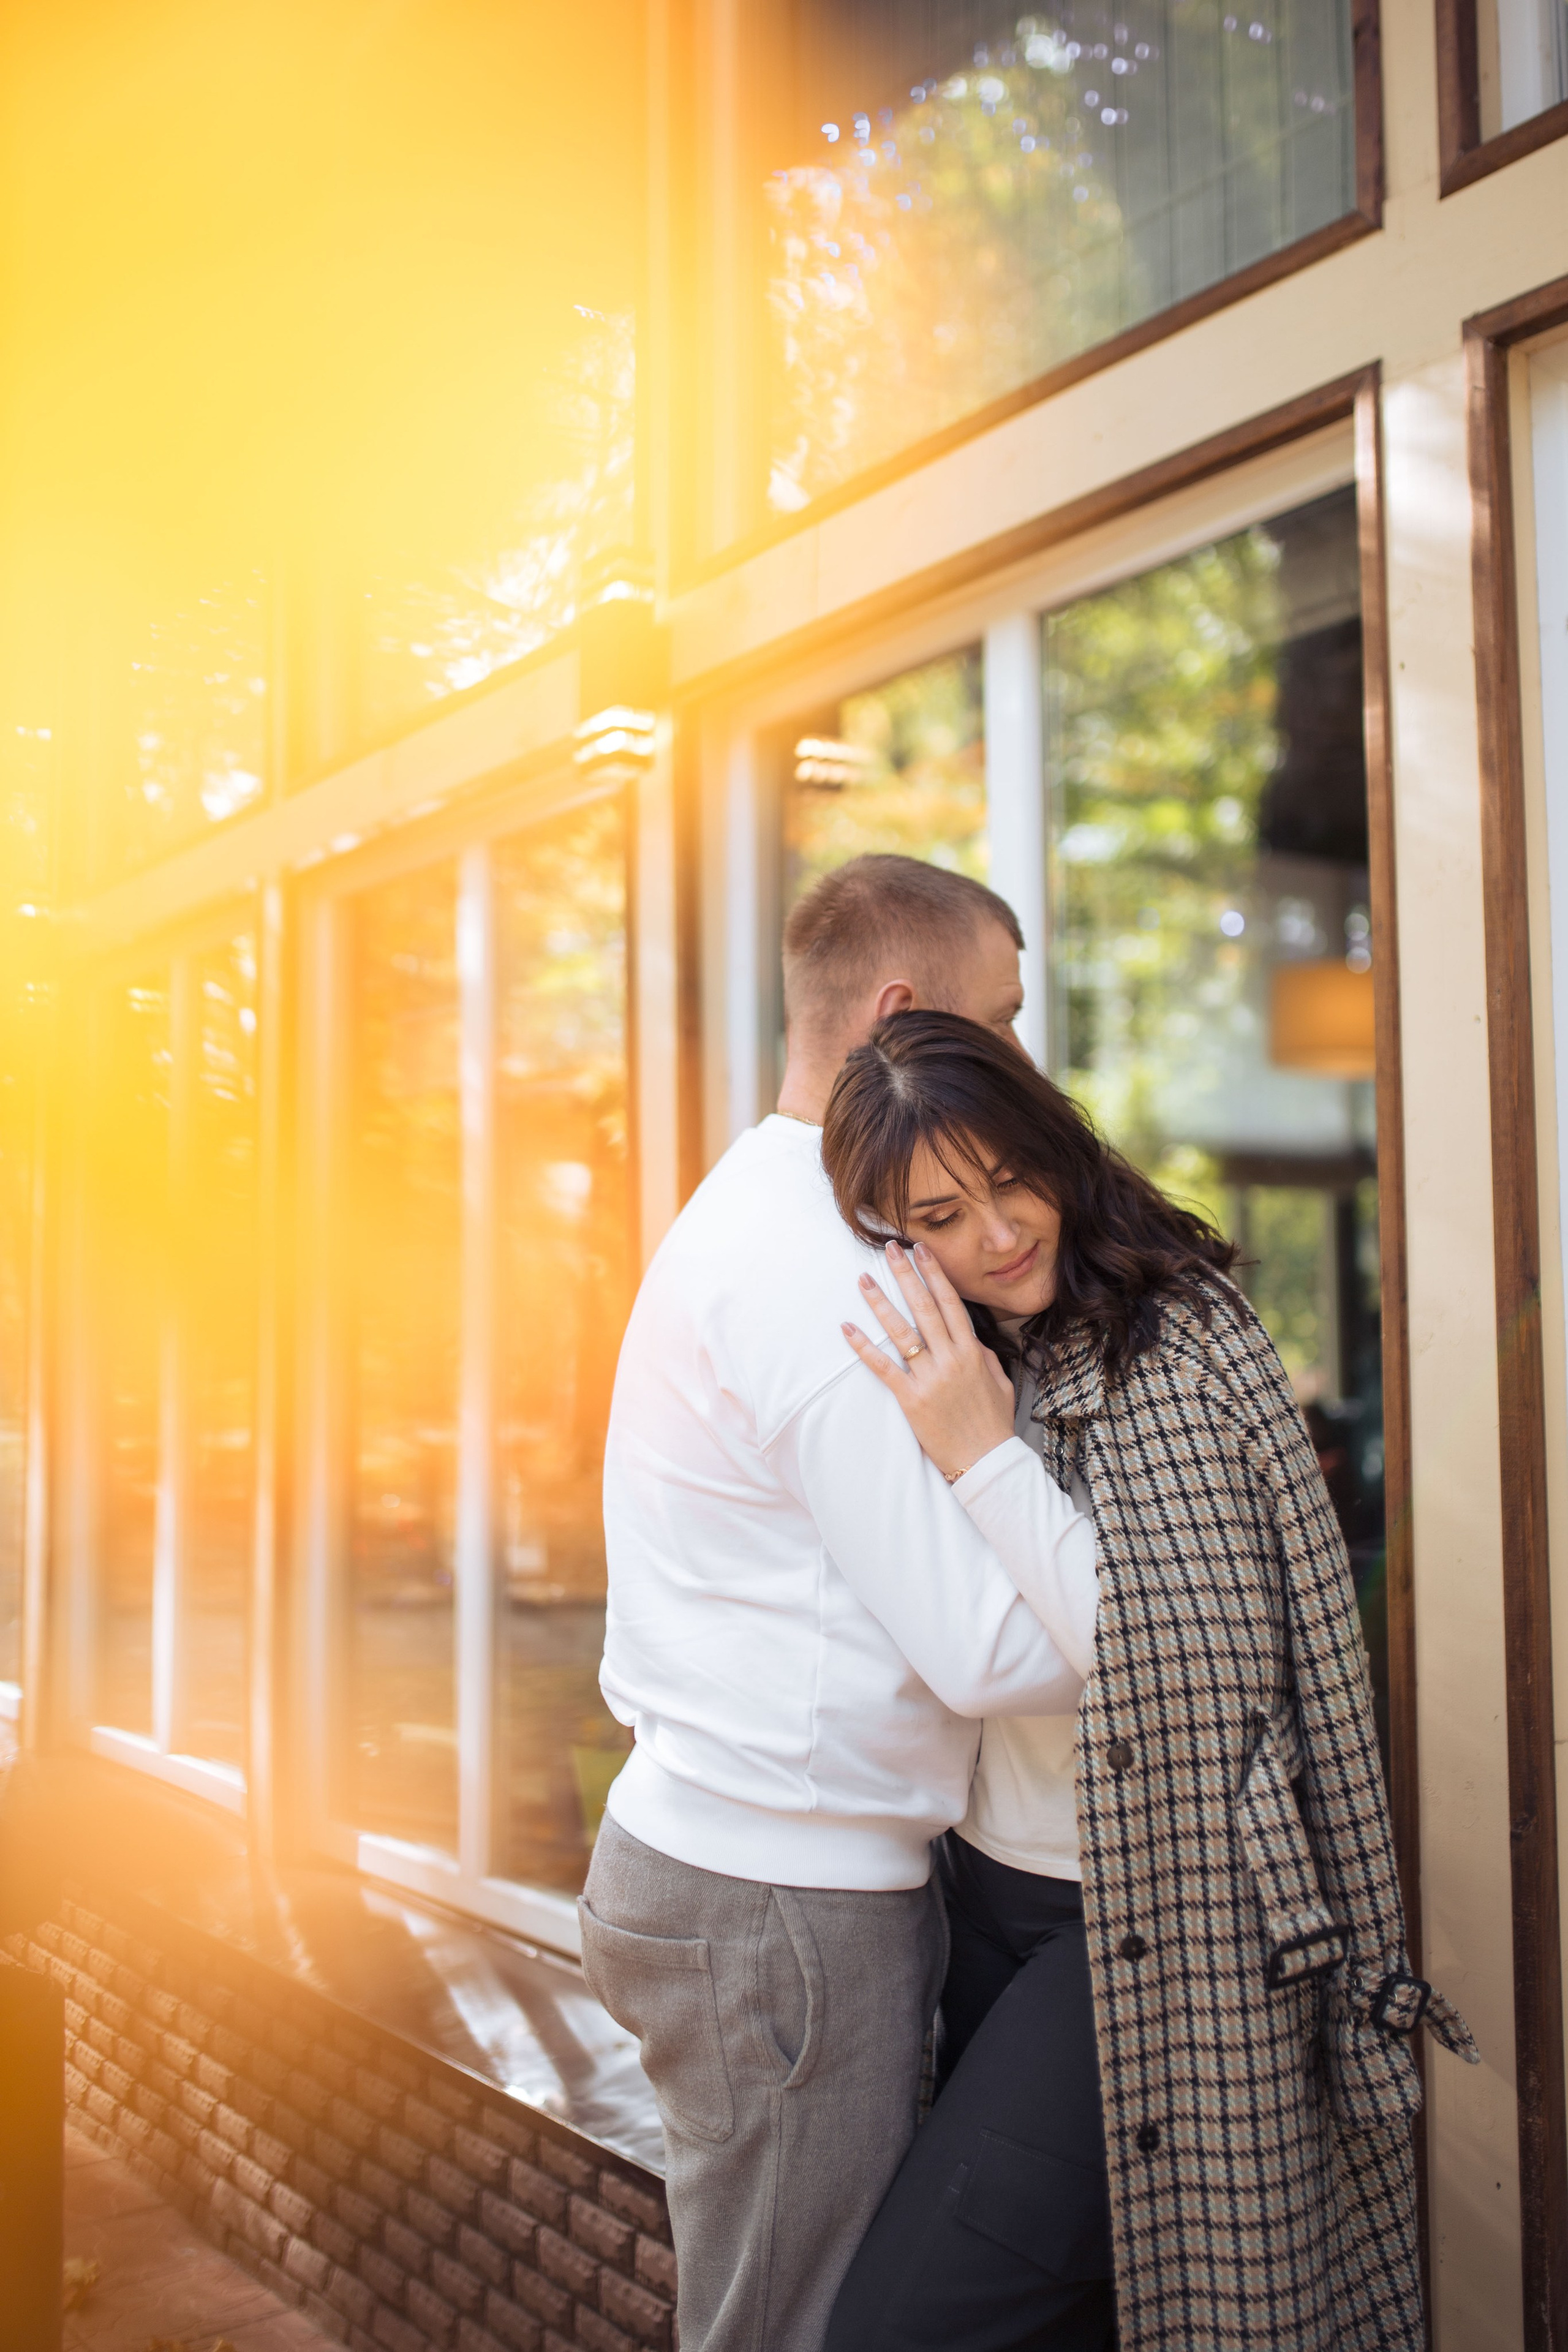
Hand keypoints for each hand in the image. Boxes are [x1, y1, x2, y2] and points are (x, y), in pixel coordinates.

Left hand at [841, 1241, 1017, 1481]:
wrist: (986, 1462)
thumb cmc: (993, 1423)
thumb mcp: (999, 1382)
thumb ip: (984, 1356)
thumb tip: (970, 1339)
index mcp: (972, 1352)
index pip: (951, 1303)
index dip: (935, 1274)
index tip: (922, 1251)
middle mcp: (950, 1360)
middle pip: (924, 1308)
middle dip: (906, 1275)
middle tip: (890, 1250)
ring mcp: (930, 1378)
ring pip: (901, 1332)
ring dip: (880, 1303)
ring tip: (864, 1280)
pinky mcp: (911, 1399)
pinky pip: (883, 1368)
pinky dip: (864, 1348)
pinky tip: (848, 1329)